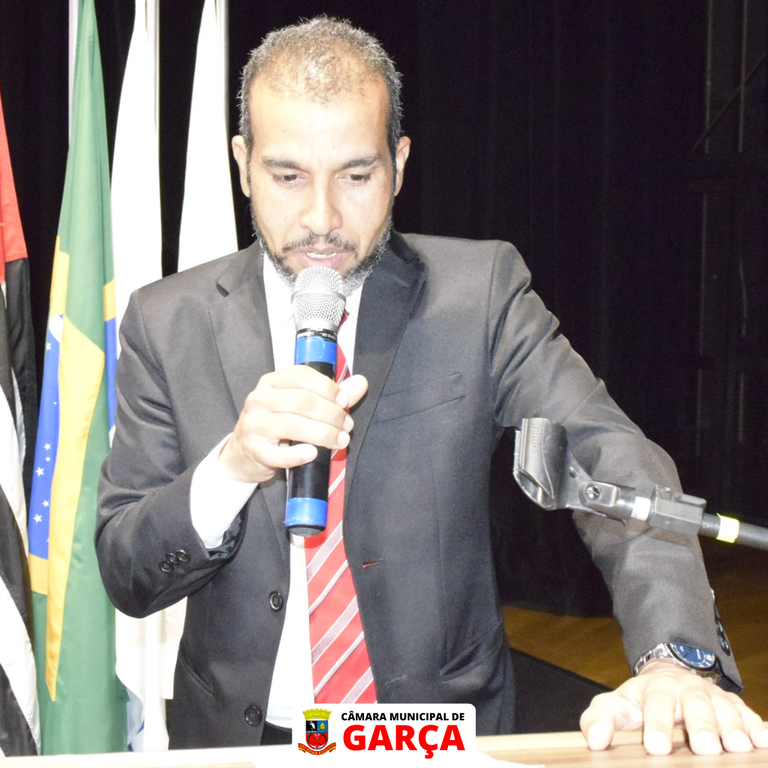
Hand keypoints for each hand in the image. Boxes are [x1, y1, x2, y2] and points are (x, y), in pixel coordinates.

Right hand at [219, 365, 368, 483]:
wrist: (243, 452)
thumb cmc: (277, 424)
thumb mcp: (300, 405)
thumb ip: (331, 394)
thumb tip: (361, 383)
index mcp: (271, 382)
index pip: (302, 376)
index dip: (327, 388)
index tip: (345, 402)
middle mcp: (259, 399)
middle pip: (302, 401)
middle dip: (331, 414)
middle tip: (347, 426)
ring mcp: (254, 424)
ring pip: (293, 426)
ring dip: (323, 434)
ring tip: (340, 441)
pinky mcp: (253, 449)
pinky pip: (278, 454)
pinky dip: (298, 455)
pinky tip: (313, 454)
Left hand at [580, 662, 767, 754]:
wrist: (668, 678)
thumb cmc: (639, 702)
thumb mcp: (616, 706)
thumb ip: (600, 719)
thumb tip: (594, 740)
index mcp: (656, 689)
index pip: (656, 705)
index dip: (657, 725)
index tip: (656, 747)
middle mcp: (687, 690)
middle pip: (696, 705)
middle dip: (701, 726)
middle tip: (705, 748)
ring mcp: (713, 698)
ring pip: (725, 709)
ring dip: (733, 728)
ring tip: (737, 748)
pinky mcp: (734, 708)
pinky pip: (749, 716)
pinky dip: (757, 728)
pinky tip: (763, 742)